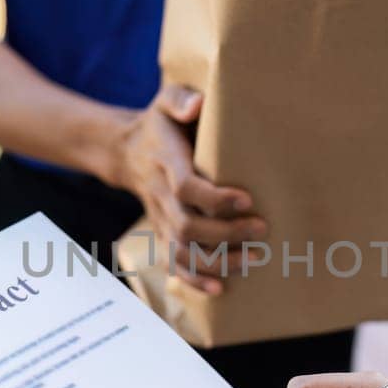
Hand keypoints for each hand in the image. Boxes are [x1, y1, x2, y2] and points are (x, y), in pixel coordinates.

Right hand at [113, 85, 266, 293]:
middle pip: (188, 226)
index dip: (216, 199)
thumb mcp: (166, 99)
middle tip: (262, 229)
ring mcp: (159, 218)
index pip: (187, 188)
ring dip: (218, 261)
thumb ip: (181, 99)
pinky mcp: (162, 232)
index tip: (247, 200)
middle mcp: (160, 195)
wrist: (125, 151)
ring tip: (253, 258)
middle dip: (227, 234)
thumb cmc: (159, 123)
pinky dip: (194, 280)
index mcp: (166, 161)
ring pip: (183, 251)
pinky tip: (220, 288)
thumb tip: (198, 106)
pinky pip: (173, 263)